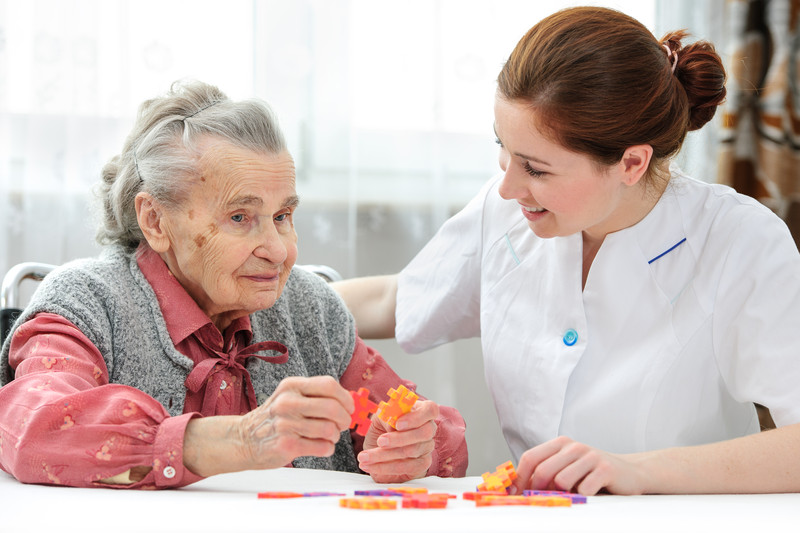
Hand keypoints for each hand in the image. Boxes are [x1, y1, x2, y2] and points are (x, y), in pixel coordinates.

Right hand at [236, 376, 353, 468]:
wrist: (244, 439)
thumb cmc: (275, 418)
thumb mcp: (290, 396)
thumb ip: (316, 395)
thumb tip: (350, 400)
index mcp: (292, 386)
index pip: (329, 385)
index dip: (345, 398)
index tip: (349, 408)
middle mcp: (288, 402)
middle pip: (333, 408)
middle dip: (344, 419)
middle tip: (342, 425)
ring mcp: (286, 424)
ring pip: (330, 430)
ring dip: (334, 436)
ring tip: (326, 437)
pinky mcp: (287, 445)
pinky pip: (323, 447)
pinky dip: (327, 448)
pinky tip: (319, 446)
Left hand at [357, 400, 438, 482]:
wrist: (379, 451)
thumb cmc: (382, 429)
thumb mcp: (381, 417)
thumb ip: (386, 415)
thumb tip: (392, 425)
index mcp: (421, 411)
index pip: (430, 409)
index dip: (416, 417)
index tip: (398, 424)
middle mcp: (428, 428)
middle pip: (424, 432)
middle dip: (400, 438)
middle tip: (380, 441)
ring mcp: (427, 447)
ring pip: (411, 451)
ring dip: (384, 455)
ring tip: (364, 457)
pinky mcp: (421, 465)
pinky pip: (406, 467)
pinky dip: (385, 467)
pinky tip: (370, 465)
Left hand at [512, 436, 646, 495]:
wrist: (629, 472)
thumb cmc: (592, 473)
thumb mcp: (567, 467)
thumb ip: (546, 471)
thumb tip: (518, 487)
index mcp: (561, 443)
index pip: (530, 457)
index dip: (520, 477)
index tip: (515, 493)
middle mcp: (574, 446)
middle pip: (543, 471)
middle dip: (539, 490)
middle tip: (546, 500)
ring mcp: (590, 456)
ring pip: (561, 481)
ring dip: (565, 493)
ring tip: (575, 492)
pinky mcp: (605, 469)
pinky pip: (583, 490)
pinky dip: (584, 497)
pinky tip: (592, 492)